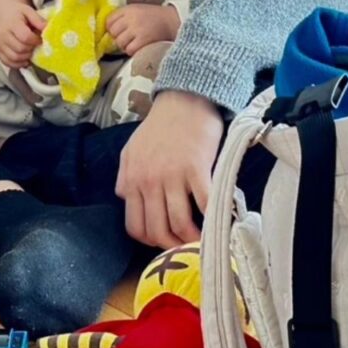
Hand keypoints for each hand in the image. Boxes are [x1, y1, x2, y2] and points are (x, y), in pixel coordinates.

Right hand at [0, 0, 46, 68]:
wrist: (0, 14)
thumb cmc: (16, 13)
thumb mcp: (28, 11)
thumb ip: (38, 20)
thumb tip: (48, 30)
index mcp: (12, 24)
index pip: (25, 37)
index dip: (36, 40)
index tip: (40, 38)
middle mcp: (3, 35)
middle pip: (20, 49)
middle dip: (32, 49)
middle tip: (35, 45)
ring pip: (15, 58)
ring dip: (26, 57)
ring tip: (30, 50)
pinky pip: (8, 63)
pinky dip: (18, 63)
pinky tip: (24, 58)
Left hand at [105, 3, 179, 55]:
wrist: (171, 20)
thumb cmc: (153, 16)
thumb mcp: (136, 10)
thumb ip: (123, 16)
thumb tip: (109, 30)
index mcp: (128, 9)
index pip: (109, 20)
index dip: (111, 28)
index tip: (117, 31)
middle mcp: (131, 18)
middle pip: (113, 32)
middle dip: (118, 37)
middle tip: (126, 38)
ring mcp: (137, 29)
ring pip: (119, 42)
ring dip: (124, 46)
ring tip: (132, 43)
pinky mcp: (143, 39)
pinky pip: (129, 49)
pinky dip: (132, 51)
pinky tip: (137, 47)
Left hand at [116, 90, 222, 247]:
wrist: (183, 99)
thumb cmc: (160, 126)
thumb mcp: (132, 150)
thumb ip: (127, 178)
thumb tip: (127, 199)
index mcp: (131, 179)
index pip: (135, 226)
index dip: (151, 241)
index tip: (166, 241)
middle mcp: (148, 181)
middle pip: (157, 231)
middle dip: (173, 246)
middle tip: (187, 248)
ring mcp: (171, 176)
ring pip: (179, 224)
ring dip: (192, 240)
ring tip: (203, 240)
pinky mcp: (195, 169)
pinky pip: (204, 205)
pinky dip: (213, 220)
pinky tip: (220, 222)